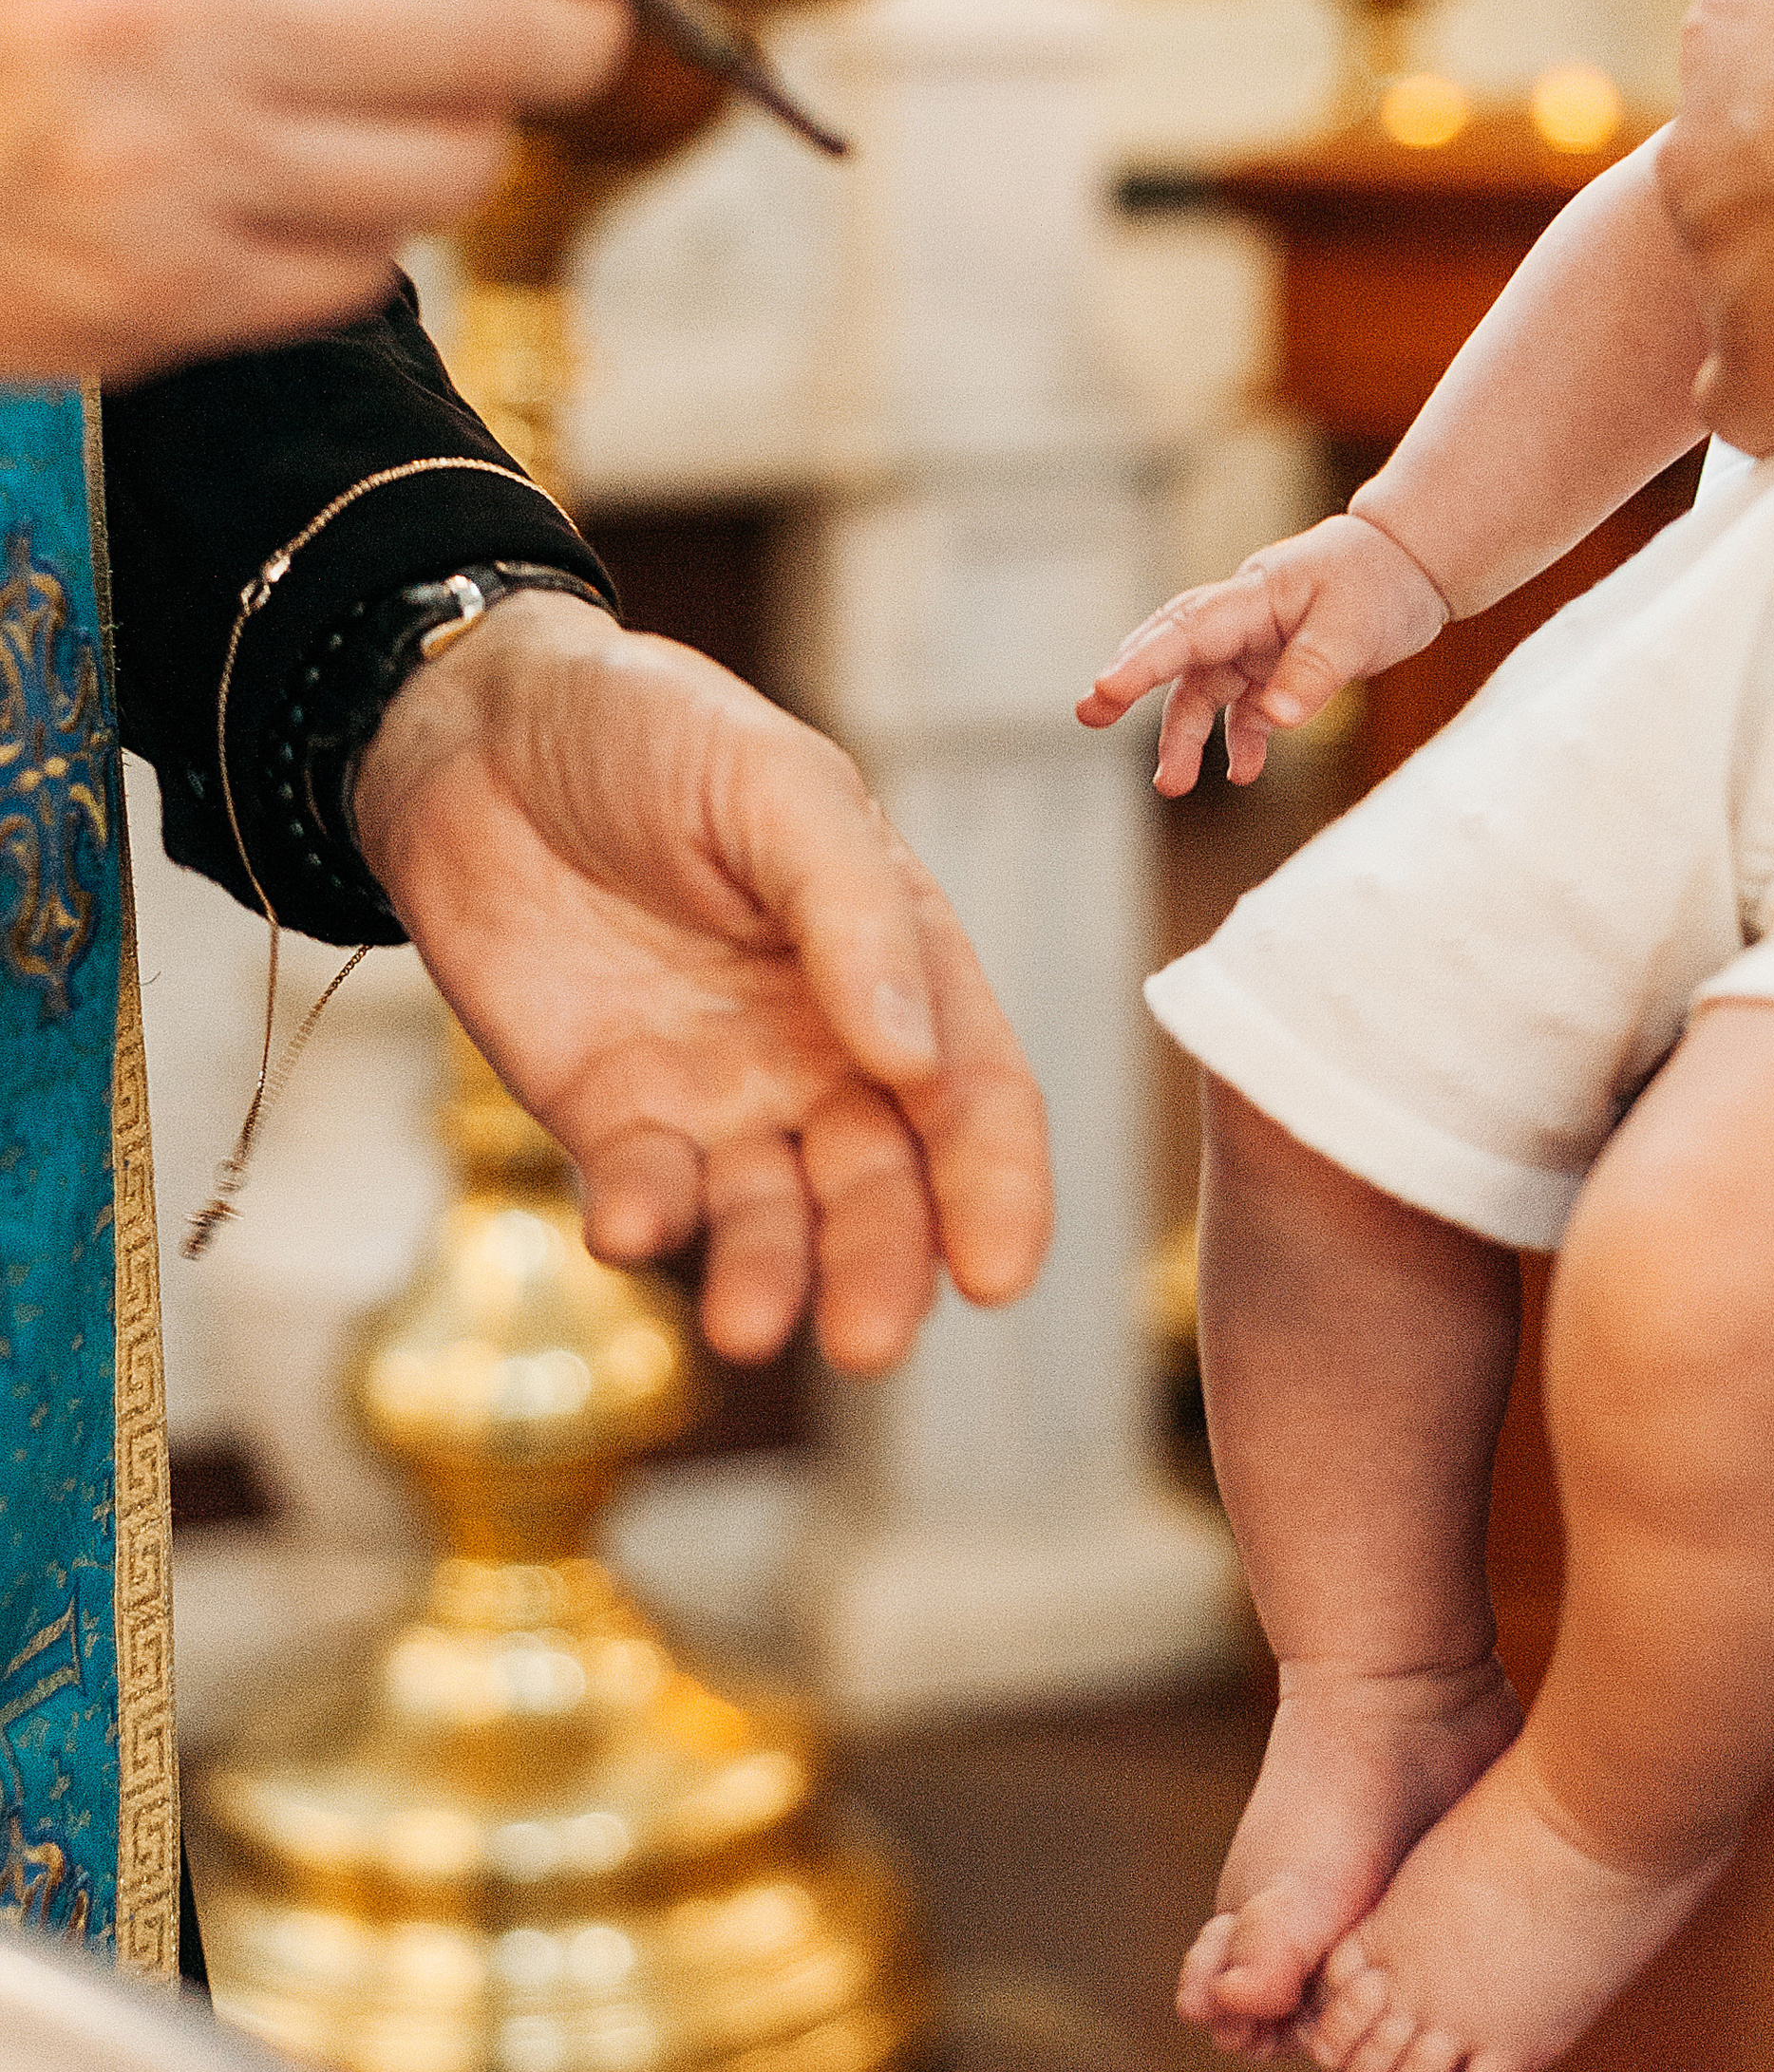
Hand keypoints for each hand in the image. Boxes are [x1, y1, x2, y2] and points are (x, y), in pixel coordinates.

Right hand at [0, 0, 699, 384]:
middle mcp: (174, 13)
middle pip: (513, 33)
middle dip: (568, 19)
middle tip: (563, 6)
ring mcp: (169, 173)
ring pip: (457, 163)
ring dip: (453, 124)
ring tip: (359, 81)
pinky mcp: (156, 301)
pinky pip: (363, 268)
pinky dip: (356, 224)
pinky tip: (269, 170)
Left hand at [352, 594, 1052, 1370]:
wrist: (477, 731)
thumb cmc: (654, 733)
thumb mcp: (777, 787)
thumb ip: (853, 912)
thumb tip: (914, 1058)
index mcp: (899, 966)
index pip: (975, 1095)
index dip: (998, 1187)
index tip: (997, 1272)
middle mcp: (826, 1052)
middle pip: (881, 1185)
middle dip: (882, 1268)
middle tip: (867, 1339)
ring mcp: (719, 1095)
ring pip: (771, 1217)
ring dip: (770, 1276)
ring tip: (749, 1323)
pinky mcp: (611, 1119)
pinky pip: (645, 1194)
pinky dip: (645, 1223)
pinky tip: (632, 1227)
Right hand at [1078, 515, 1449, 791]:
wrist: (1409, 563)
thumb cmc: (1379, 578)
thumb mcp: (1355, 627)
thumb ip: (1313, 673)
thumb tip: (1273, 720)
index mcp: (1252, 596)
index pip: (1186, 630)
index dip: (1143, 662)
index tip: (1106, 689)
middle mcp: (1242, 618)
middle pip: (1173, 650)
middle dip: (1129, 681)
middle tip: (1089, 714)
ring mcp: (1254, 643)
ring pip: (1203, 690)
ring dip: (1186, 736)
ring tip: (1172, 785)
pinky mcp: (1274, 667)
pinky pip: (1243, 708)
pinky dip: (1240, 740)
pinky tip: (1245, 773)